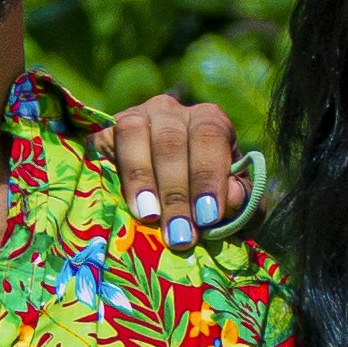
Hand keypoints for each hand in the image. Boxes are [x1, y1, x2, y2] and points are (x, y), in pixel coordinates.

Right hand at [94, 90, 255, 235]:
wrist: (161, 196)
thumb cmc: (203, 200)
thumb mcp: (232, 204)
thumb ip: (243, 203)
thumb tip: (232, 196)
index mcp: (209, 121)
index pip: (210, 136)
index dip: (208, 176)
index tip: (208, 216)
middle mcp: (172, 111)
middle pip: (171, 141)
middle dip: (176, 192)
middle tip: (180, 234)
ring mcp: (135, 117)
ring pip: (135, 133)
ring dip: (142, 178)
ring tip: (149, 217)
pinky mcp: (105, 131)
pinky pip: (104, 140)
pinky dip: (113, 169)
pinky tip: (120, 199)